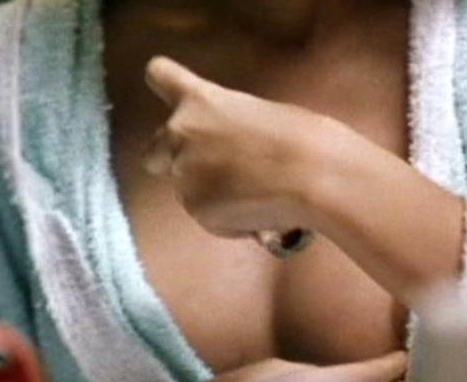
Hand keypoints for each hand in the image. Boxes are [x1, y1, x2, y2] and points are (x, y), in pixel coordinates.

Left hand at [143, 55, 354, 236]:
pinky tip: (258, 211)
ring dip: (210, 195)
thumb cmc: (302, 140)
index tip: (165, 83)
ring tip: (256, 193)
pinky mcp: (196, 209)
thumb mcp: (258, 117)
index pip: (161, 76)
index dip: (163, 82)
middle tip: (213, 172)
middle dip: (173, 165)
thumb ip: (225, 130)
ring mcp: (184, 173)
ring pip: (185, 192)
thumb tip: (225, 158)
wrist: (314, 175)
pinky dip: (228, 220)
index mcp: (200, 101)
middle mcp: (180, 133)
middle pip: (153, 154)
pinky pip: (208, 219)